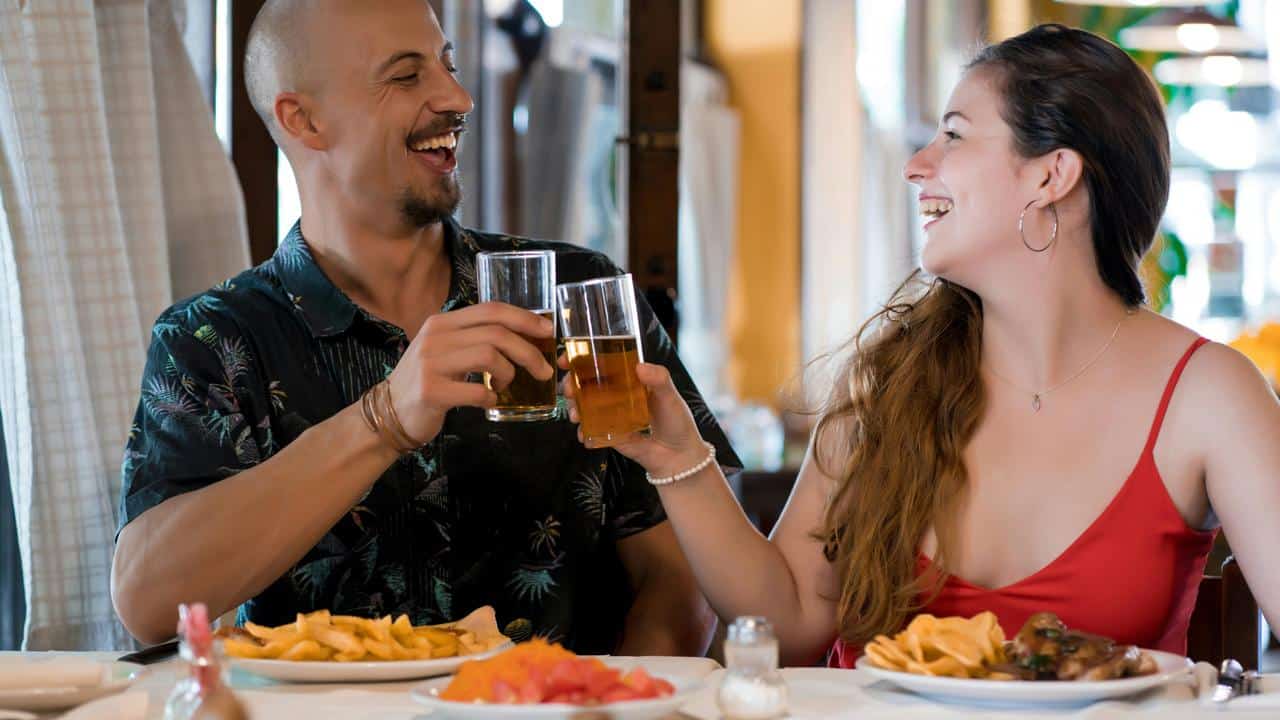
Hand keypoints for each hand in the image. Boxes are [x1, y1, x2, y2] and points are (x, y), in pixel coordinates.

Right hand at [385, 303, 554, 443]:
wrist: (388, 412)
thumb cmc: (426, 380)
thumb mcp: (445, 349)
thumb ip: (474, 338)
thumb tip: (522, 336)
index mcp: (443, 322)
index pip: (491, 309)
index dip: (525, 318)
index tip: (547, 331)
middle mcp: (435, 336)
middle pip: (496, 333)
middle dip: (528, 351)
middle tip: (542, 370)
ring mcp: (431, 363)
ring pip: (490, 356)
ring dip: (508, 373)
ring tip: (505, 385)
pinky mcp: (431, 391)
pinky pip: (477, 391)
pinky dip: (491, 398)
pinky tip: (488, 401)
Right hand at [559, 358, 707, 477]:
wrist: (679, 456)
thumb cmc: (676, 421)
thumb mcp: (670, 395)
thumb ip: (658, 379)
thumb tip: (639, 367)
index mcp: (629, 379)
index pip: (602, 363)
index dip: (582, 358)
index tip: (567, 359)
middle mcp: (616, 395)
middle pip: (586, 384)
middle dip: (571, 384)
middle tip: (568, 389)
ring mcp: (610, 415)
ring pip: (584, 406)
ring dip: (573, 407)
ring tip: (575, 414)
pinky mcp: (609, 435)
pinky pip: (590, 431)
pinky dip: (583, 431)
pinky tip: (584, 434)